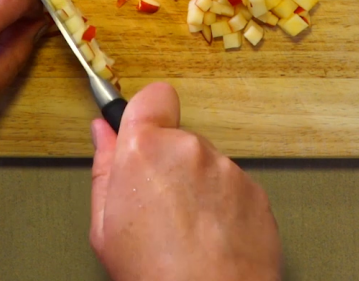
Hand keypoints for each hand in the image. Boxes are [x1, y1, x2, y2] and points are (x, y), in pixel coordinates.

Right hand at [90, 83, 281, 280]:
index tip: (144, 130)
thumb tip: (102, 133)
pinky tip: (212, 235)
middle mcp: (189, 148)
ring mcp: (227, 168)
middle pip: (178, 135)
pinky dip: (223, 202)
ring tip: (187, 227)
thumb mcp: (105, 226)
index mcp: (145, 149)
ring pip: (205, 161)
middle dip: (168, 159)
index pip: (154, 96)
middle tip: (159, 202)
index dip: (148, 112)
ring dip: (196, 183)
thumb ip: (103, 167)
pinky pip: (232, 184)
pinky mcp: (255, 190)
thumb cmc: (154, 276)